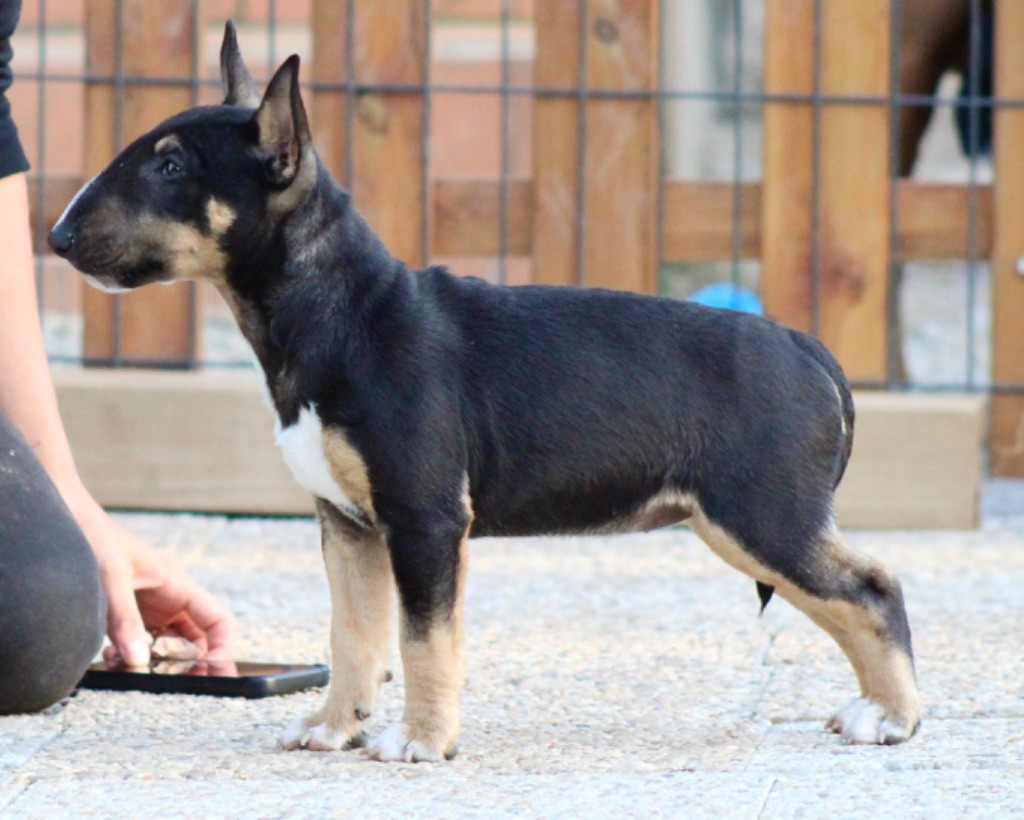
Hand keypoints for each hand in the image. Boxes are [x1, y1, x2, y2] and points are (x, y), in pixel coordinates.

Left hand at [65, 489, 238, 665]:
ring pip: (168, 646)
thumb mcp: (109, 578)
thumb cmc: (92, 537)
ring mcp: (149, 608)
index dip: (222, 647)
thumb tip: (138, 662)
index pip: (218, 621)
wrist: (63, 517)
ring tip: (132, 668)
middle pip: (197, 640)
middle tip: (165, 681)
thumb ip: (124, 620)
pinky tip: (111, 656)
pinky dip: (131, 656)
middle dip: (186, 663)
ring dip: (156, 663)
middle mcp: (169, 599)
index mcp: (177, 585)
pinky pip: (141, 643)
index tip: (210, 670)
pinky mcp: (127, 614)